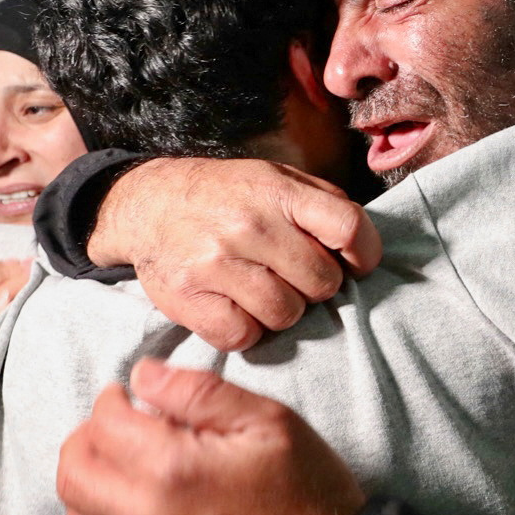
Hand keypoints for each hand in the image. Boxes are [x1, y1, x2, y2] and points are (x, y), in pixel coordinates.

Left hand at [56, 358, 364, 514]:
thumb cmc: (308, 495)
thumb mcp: (268, 421)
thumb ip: (198, 391)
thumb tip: (141, 375)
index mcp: (173, 472)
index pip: (102, 426)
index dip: (111, 401)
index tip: (129, 398)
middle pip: (73, 475)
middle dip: (88, 441)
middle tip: (118, 431)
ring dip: (93, 489)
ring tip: (128, 474)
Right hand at [88, 158, 382, 351]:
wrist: (150, 204)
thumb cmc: (228, 196)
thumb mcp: (276, 179)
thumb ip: (322, 205)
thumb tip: (362, 248)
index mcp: (278, 191)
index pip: (347, 227)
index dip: (364, 253)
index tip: (356, 263)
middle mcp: (248, 225)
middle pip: (322, 282)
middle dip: (316, 285)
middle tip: (293, 274)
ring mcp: (216, 263)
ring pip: (286, 314)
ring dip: (282, 309)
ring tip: (263, 288)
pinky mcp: (190, 299)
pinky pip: (244, 336)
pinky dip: (246, 329)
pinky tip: (236, 306)